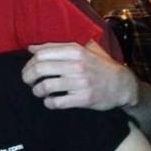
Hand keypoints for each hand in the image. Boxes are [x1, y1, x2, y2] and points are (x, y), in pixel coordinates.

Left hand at [21, 41, 137, 110]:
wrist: (122, 85)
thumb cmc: (97, 66)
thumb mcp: (80, 51)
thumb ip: (56, 48)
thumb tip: (31, 48)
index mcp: (75, 51)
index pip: (41, 54)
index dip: (29, 62)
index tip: (28, 69)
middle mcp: (77, 65)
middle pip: (40, 69)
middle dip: (28, 76)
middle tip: (28, 81)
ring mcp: (81, 83)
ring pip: (46, 86)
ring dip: (37, 91)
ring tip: (38, 91)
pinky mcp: (84, 99)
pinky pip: (57, 102)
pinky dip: (48, 103)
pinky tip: (50, 101)